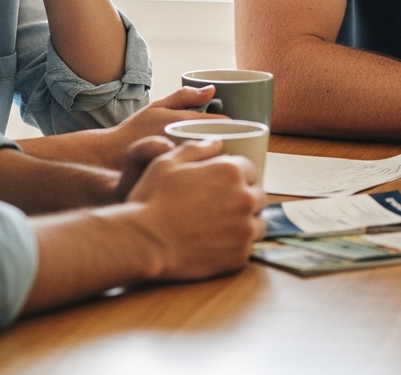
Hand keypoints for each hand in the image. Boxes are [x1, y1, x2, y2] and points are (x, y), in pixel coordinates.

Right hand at [102, 86, 221, 171]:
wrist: (108, 159)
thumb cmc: (134, 131)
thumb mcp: (156, 108)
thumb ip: (184, 97)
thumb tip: (213, 90)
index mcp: (184, 122)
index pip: (223, 123)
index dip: (233, 127)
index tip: (233, 130)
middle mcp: (185, 143)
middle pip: (225, 145)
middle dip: (231, 146)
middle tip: (230, 149)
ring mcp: (180, 165)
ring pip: (215, 165)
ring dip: (221, 164)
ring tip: (218, 165)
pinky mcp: (175, 183)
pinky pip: (202, 183)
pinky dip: (208, 181)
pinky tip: (205, 181)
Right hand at [126, 140, 267, 281]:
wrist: (142, 242)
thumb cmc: (152, 199)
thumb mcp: (167, 162)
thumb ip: (197, 148)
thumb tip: (217, 143)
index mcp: (231, 172)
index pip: (250, 169)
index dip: (236, 176)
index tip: (222, 185)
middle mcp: (245, 199)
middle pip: (257, 196)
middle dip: (243, 198)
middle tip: (220, 207)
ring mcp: (244, 230)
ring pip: (258, 223)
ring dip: (245, 223)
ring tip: (221, 227)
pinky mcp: (239, 256)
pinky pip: (248, 248)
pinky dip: (237, 246)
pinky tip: (217, 245)